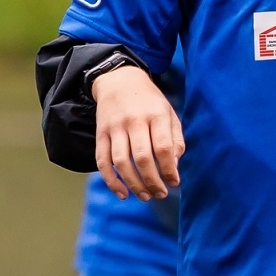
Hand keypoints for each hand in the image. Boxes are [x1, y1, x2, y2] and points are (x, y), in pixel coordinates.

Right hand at [93, 66, 183, 200]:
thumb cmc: (149, 102)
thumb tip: (173, 168)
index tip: (174, 182)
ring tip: (145, 196)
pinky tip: (122, 193)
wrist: (119, 80)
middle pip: (142, 158)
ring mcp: (115, 127)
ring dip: (134, 184)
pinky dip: (111, 181)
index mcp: (155, 115)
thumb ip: (175, 140)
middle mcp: (134, 120)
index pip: (163, 148)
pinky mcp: (100, 133)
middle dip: (153, 181)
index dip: (169, 170)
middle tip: (160, 194)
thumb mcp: (168, 113)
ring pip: (122, 162)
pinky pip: (102, 161)